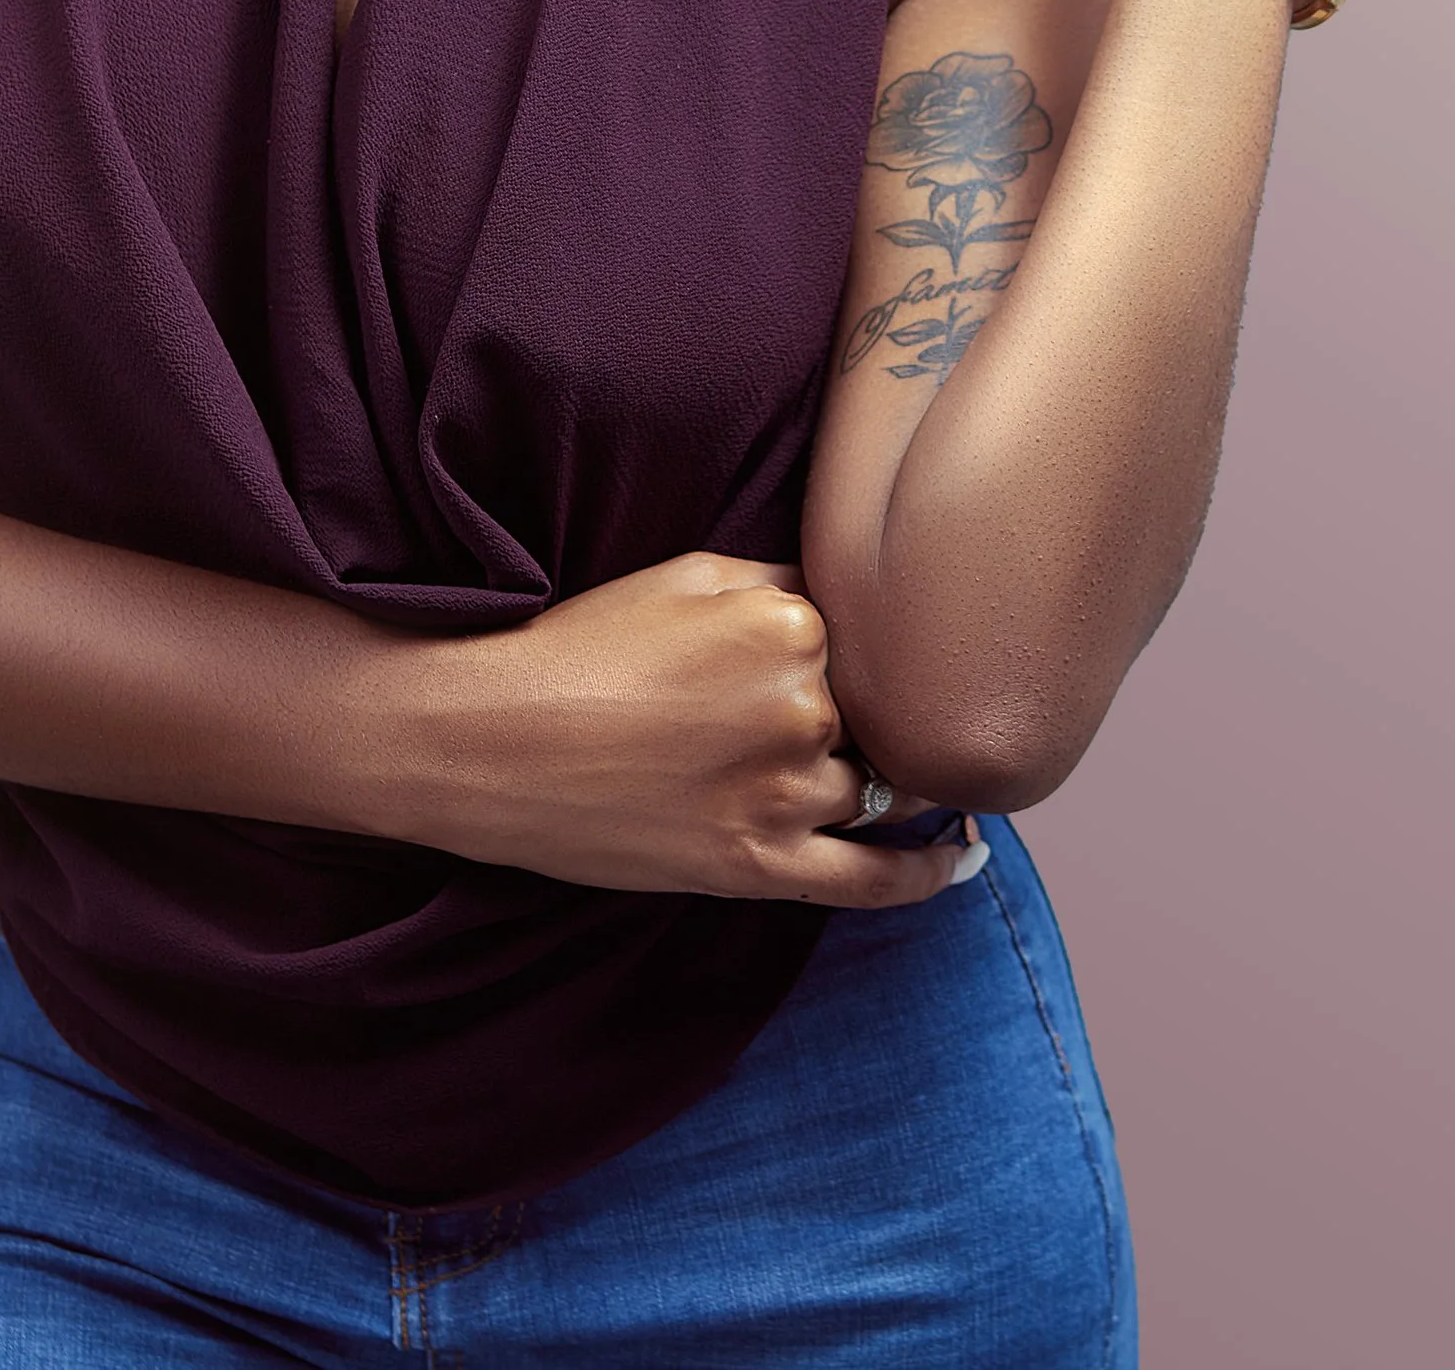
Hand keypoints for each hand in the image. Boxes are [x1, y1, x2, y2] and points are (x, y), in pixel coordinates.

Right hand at [407, 553, 972, 908]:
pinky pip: (874, 880)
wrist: (492, 741)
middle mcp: (804, 710)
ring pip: (877, 785)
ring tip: (918, 773)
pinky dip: (928, 874)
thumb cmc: (579, 646)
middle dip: (859, 707)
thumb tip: (848, 593)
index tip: (836, 645)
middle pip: (874, 706)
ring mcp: (787, 797)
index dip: (846, 638)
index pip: (863, 629)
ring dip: (889, 777)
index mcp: (789, 626)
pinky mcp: (762, 867)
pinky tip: (962, 857)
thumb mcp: (683, 574)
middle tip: (828, 705)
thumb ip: (780, 580)